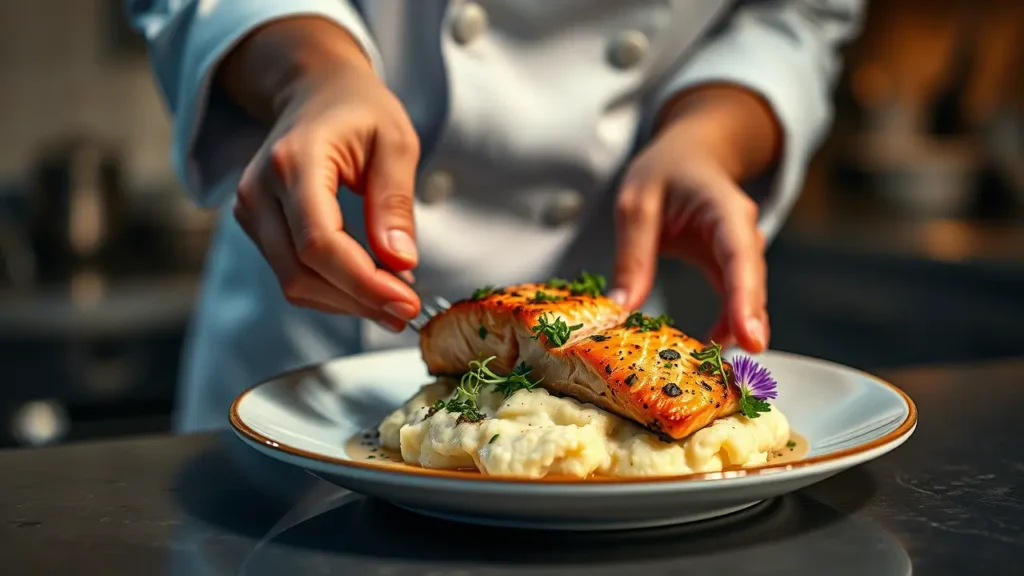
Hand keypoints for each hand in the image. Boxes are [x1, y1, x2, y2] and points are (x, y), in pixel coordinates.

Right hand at [219, 17, 419, 331]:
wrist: (314, 91)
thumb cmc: (359, 110)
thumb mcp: (396, 144)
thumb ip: (395, 203)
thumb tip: (400, 263)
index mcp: (294, 161)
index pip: (319, 242)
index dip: (363, 282)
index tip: (406, 302)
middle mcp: (259, 189)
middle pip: (301, 272)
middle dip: (359, 301)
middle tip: (408, 310)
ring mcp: (250, 210)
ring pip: (294, 282)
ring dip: (347, 301)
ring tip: (395, 299)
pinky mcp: (256, 226)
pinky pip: (292, 274)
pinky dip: (332, 289)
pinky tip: (369, 285)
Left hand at [609, 85, 781, 352]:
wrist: (690, 156)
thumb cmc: (664, 173)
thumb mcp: (636, 204)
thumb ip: (632, 254)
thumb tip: (621, 310)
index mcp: (723, 209)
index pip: (740, 254)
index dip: (745, 297)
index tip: (748, 336)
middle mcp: (742, 234)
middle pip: (751, 281)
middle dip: (748, 322)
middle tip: (740, 364)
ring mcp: (741, 254)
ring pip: (747, 297)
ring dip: (736, 331)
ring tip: (717, 370)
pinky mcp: (731, 271)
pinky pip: (734, 302)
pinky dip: (726, 327)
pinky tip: (709, 351)